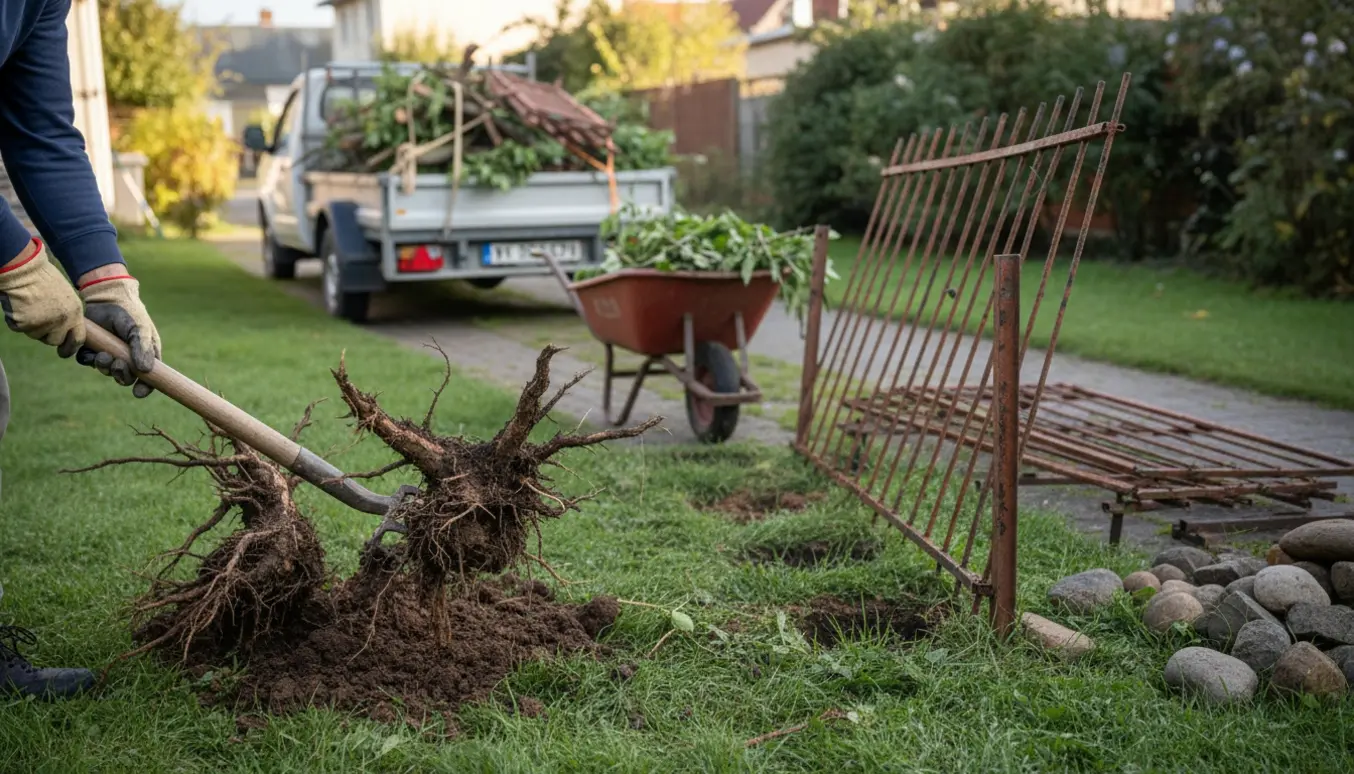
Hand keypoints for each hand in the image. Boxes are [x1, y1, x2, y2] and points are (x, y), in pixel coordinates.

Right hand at [0, 239, 84, 356]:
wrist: (24, 270)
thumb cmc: (43, 279)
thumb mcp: (65, 296)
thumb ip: (67, 314)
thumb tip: (65, 331)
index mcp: (75, 313)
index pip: (78, 339)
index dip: (70, 347)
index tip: (64, 352)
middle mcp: (61, 321)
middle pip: (54, 340)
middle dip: (46, 334)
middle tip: (39, 317)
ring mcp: (42, 324)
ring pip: (35, 335)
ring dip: (31, 325)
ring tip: (29, 305)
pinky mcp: (23, 324)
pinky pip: (19, 328)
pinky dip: (16, 319)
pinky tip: (19, 304)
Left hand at [75, 267, 160, 398]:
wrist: (107, 298)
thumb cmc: (130, 313)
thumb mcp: (140, 330)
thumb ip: (142, 349)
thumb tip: (145, 371)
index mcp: (144, 355)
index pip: (149, 378)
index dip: (145, 388)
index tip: (139, 392)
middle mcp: (127, 357)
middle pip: (124, 378)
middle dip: (120, 375)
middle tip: (117, 364)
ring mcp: (109, 353)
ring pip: (105, 371)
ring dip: (104, 367)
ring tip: (103, 355)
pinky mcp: (92, 349)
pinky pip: (87, 362)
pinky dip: (88, 359)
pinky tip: (92, 350)